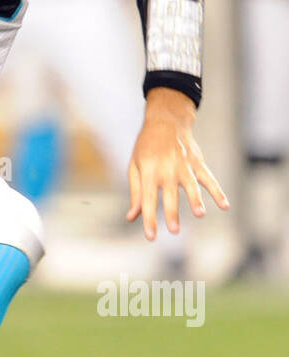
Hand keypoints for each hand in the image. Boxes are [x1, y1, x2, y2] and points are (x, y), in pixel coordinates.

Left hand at [126, 88, 229, 239]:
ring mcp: (184, 165)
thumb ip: (136, 192)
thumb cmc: (146, 147)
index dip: (149, 218)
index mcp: (149, 171)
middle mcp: (167, 168)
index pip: (148, 199)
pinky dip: (217, 191)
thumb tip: (132, 217)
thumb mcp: (135, 166)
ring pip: (191, 185)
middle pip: (170, 194)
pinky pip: (209, 178)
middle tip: (174, 230)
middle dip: (172, 212)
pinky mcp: (197, 163)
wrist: (166, 120)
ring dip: (196, 200)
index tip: (151, 236)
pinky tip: (225, 205)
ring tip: (199, 214)